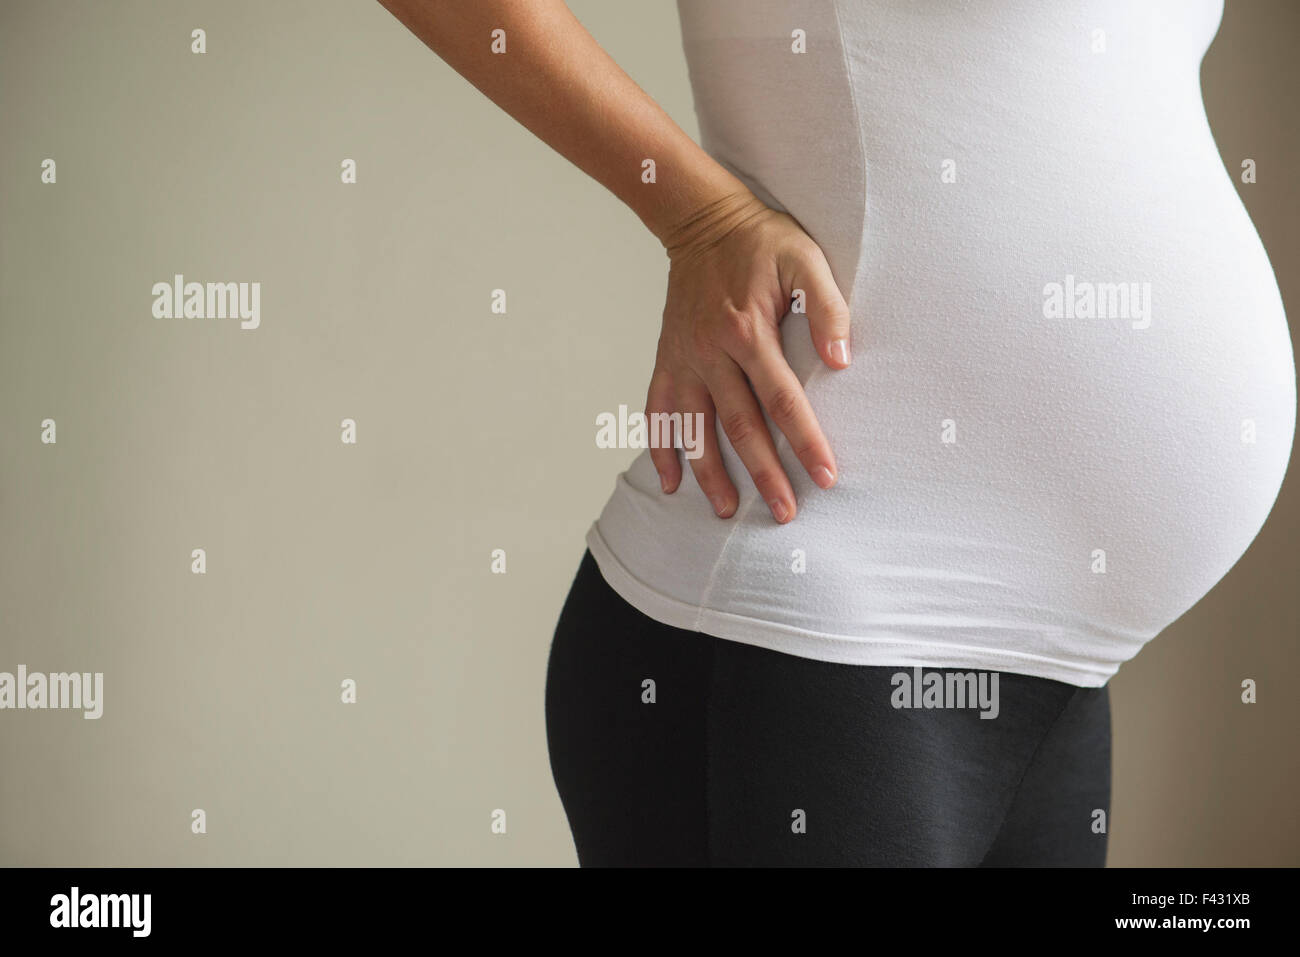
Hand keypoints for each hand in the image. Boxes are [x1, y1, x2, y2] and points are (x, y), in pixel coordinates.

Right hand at [648, 190, 851, 522]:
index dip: (806, 442)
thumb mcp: (805, 260)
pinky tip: (669, 483)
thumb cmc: (761, 240)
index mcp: (748, 331)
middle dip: (764, 475)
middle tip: (785, 513)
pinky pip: (657, 412)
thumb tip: (841, 362)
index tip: (825, 477)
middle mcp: (711, 353)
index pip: (783, 400)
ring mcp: (684, 359)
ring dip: (709, 475)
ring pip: (694, 429)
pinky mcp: (667, 359)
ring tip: (726, 512)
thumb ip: (827, 309)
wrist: (701, 219)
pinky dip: (661, 448)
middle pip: (740, 427)